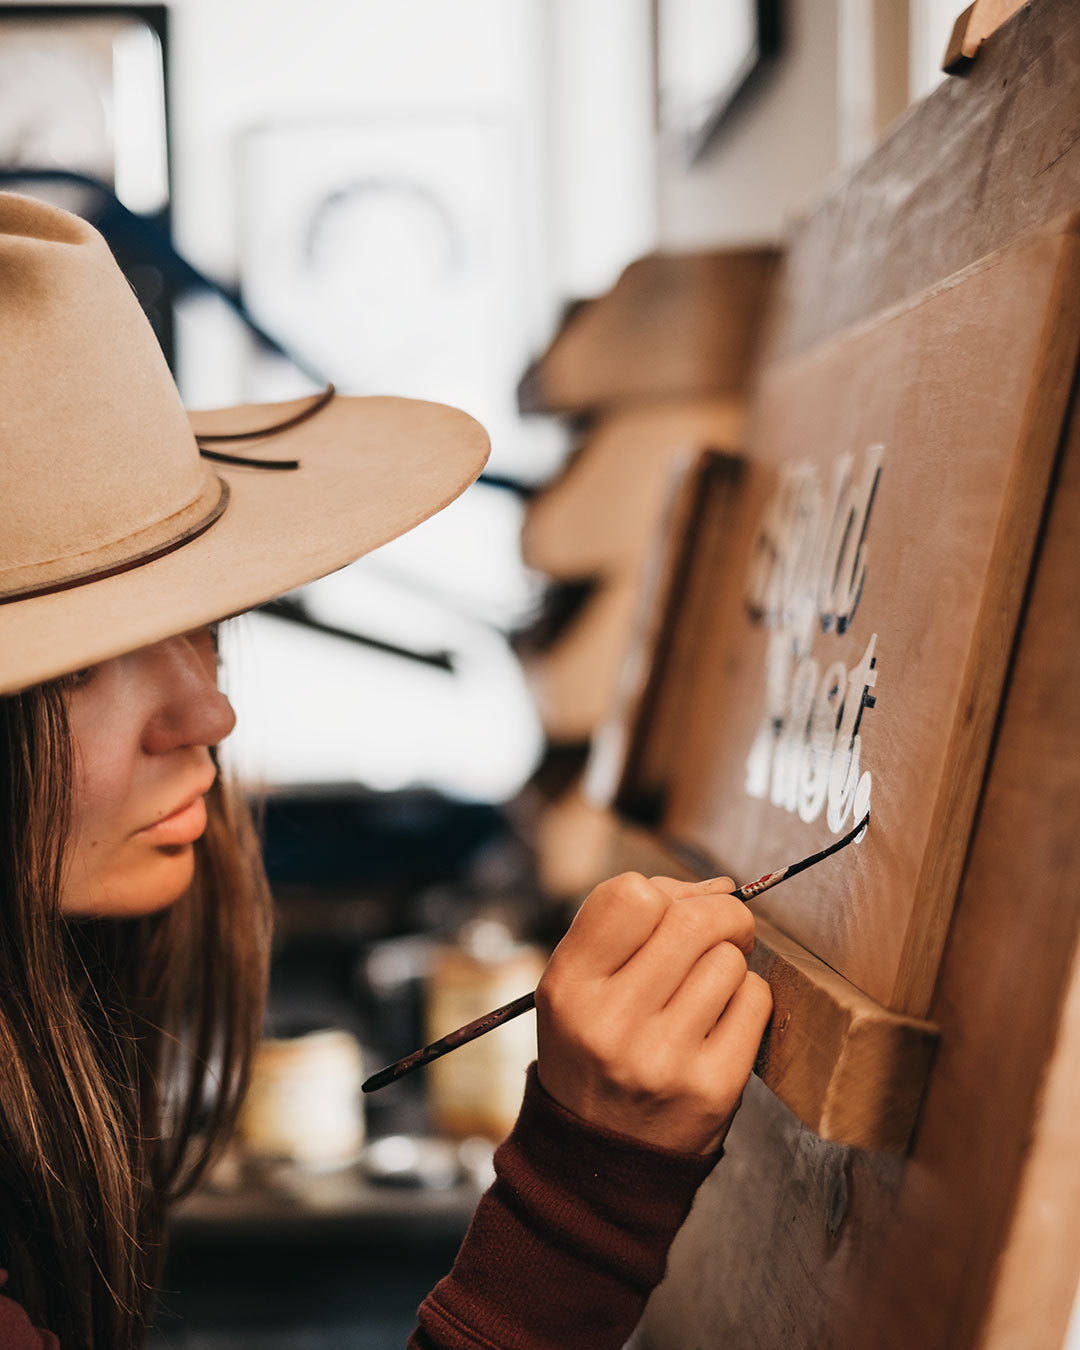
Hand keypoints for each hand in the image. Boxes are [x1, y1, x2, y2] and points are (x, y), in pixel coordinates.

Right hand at [535, 871, 772, 1153]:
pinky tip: (721, 1019)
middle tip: (719, 930)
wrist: (599, 1162)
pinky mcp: (712, 1088)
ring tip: (705, 989)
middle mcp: (610, 1022)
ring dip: (728, 963)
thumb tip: (720, 887)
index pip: (631, 894)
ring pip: (729, 960)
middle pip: (692, 920)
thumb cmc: (594, 1050)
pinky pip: (756, 1001)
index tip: (669, 913)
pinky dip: (747, 999)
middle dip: (718, 914)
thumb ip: (633, 926)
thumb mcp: (579, 986)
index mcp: (568, 987)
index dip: (662, 892)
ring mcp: (662, 1058)